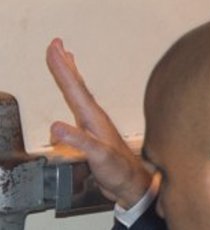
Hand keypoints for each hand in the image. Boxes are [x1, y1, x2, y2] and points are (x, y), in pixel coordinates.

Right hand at [46, 39, 151, 207]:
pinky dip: (73, 98)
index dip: (63, 68)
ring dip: (69, 76)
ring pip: (79, 95)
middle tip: (56, 44)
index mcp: (94, 119)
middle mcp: (94, 118)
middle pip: (76, 86)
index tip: (55, 47)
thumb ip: (80, 143)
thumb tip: (56, 127)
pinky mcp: (93, 134)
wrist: (135, 185)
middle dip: (65, 64)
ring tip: (65, 60)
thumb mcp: (99, 158)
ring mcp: (94, 125)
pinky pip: (79, 108)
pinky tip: (71, 98)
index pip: (75, 89)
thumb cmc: (121, 172)